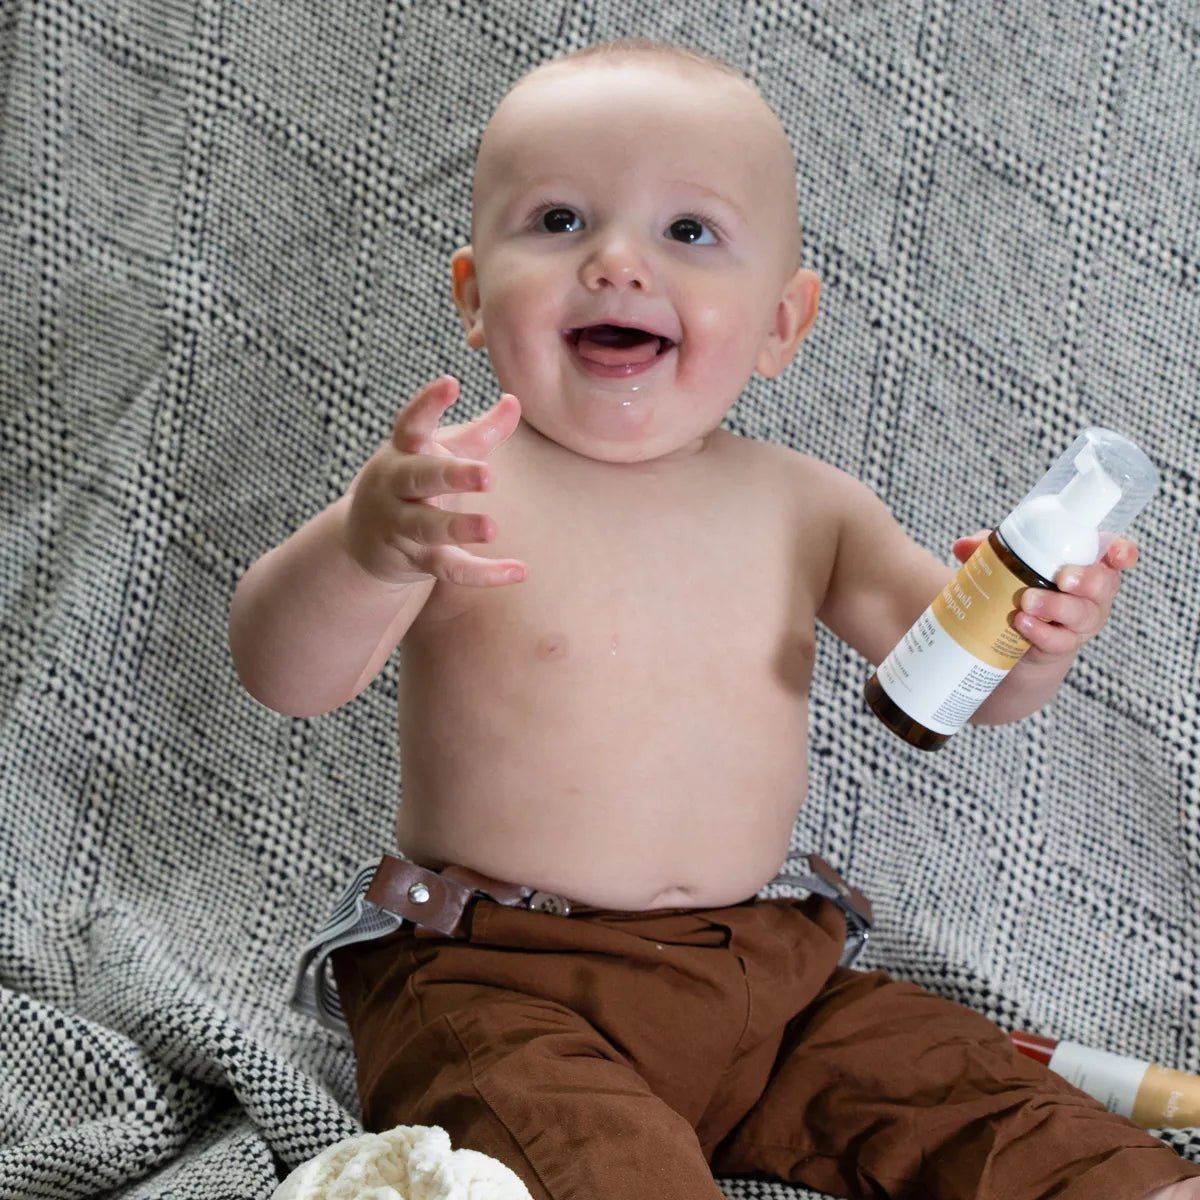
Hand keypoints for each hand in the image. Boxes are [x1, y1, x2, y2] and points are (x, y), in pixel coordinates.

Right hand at [344, 375, 526, 586]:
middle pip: (419, 478)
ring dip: (458, 527)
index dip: (428, 403)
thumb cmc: (415, 483)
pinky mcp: (414, 560)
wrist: (364, 541)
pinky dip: (484, 573)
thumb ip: (480, 431)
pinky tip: (519, 571)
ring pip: (428, 527)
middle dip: (451, 475)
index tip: (450, 383)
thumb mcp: (440, 453)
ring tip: (491, 528)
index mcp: (403, 452)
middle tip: (487, 475)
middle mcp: (395, 487)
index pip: (411, 423)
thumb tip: (515, 400)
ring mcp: (400, 525)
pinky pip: (450, 568)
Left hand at [951, 530, 1137, 663]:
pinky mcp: (1062, 645)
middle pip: (1104, 585)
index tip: (1114, 554)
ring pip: (1083, 615)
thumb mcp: (1007, 562)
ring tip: (1027, 602)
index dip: (1124, 552)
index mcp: (1088, 563)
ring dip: (1056, 606)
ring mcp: (1081, 622)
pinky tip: (1022, 624)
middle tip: (1062, 578)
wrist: (1013, 636)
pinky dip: (1041, 632)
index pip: (1118, 554)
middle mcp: (1094, 593)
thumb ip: (988, 549)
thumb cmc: (1020, 584)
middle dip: (1086, 580)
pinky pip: (1059, 641)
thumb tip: (962, 546)